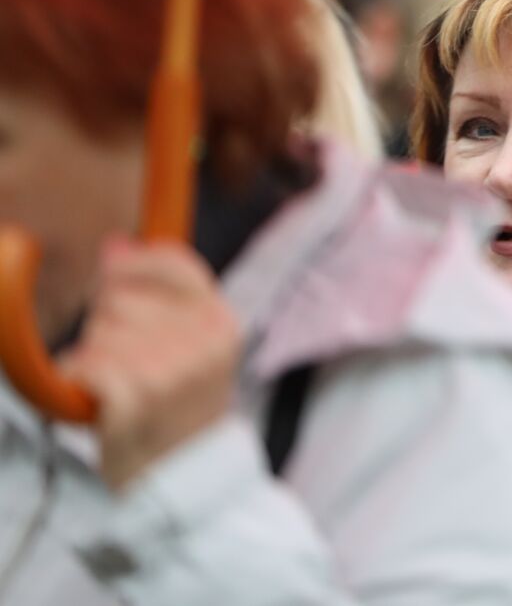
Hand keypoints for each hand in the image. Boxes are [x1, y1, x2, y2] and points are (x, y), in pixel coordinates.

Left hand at [60, 238, 241, 490]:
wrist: (180, 479)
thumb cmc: (177, 405)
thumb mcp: (192, 344)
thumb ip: (159, 292)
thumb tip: (117, 242)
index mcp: (222, 322)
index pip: (172, 261)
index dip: (132, 266)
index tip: (117, 282)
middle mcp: (204, 340)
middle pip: (119, 296)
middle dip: (109, 325)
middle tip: (132, 364)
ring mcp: (171, 369)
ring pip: (97, 331)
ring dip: (93, 358)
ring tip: (120, 387)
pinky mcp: (135, 397)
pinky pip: (82, 364)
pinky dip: (79, 383)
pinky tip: (100, 403)